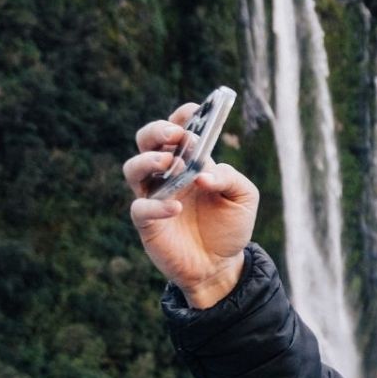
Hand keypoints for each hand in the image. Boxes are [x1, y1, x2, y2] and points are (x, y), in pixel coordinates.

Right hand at [123, 102, 259, 307]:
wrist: (221, 266)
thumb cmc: (230, 226)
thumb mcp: (244, 198)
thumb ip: (230, 178)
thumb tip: (204, 174)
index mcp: (191, 161)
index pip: (178, 130)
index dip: (181, 117)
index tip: (192, 111)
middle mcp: (168, 174)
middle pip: (146, 141)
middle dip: (157, 131)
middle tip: (176, 135)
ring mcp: (154, 196)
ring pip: (132, 168)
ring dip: (148, 161)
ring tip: (170, 165)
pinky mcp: (147, 223)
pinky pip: (140, 208)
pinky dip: (156, 204)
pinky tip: (176, 206)